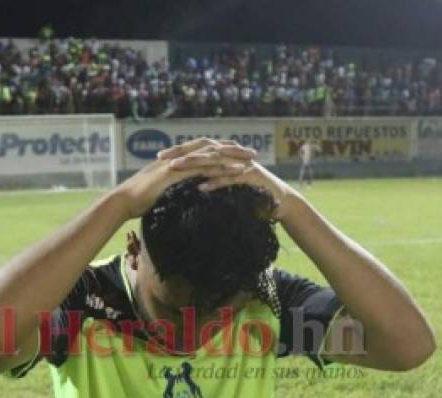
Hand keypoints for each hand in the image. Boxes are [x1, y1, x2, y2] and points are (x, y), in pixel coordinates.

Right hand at [113, 138, 257, 219]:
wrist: (124, 201)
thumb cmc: (139, 200)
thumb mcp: (161, 191)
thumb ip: (172, 187)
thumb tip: (181, 192)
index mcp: (177, 159)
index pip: (203, 149)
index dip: (221, 149)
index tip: (238, 152)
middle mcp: (179, 156)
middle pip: (212, 147)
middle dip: (233, 148)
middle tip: (253, 152)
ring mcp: (179, 163)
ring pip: (211, 155)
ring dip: (234, 156)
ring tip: (252, 159)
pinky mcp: (178, 173)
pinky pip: (204, 169)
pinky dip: (223, 169)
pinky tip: (237, 172)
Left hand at [161, 139, 299, 220]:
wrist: (282, 204)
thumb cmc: (252, 197)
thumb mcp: (228, 187)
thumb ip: (212, 181)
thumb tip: (190, 184)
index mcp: (226, 156)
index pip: (199, 149)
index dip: (179, 151)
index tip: (159, 157)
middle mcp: (233, 156)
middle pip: (204, 150)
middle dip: (181, 153)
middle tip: (161, 158)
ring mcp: (243, 165)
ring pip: (215, 161)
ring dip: (194, 164)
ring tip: (175, 168)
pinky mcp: (252, 178)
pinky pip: (231, 179)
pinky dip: (216, 182)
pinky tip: (201, 188)